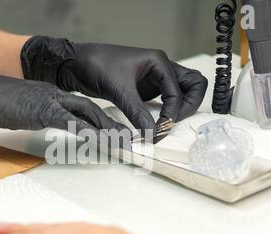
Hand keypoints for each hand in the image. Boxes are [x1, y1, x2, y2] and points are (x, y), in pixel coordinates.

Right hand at [0, 72, 124, 136]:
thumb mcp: (20, 109)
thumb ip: (36, 115)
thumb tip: (46, 124)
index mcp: (50, 94)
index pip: (82, 106)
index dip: (99, 119)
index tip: (110, 130)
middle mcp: (55, 95)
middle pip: (91, 109)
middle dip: (111, 124)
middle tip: (127, 137)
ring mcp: (49, 101)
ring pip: (88, 114)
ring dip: (107, 129)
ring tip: (122, 142)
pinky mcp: (42, 111)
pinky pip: (71, 123)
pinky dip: (88, 132)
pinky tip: (100, 141)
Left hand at [22, 36, 207, 133]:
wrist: (76, 63)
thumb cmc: (96, 66)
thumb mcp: (118, 90)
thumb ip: (136, 112)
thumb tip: (152, 134)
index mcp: (158, 61)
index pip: (178, 91)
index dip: (171, 113)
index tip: (158, 131)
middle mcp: (161, 68)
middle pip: (193, 85)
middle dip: (189, 105)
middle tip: (171, 123)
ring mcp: (155, 78)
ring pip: (183, 91)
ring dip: (181, 108)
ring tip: (167, 124)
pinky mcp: (146, 88)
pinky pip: (167, 99)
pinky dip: (167, 111)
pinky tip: (157, 123)